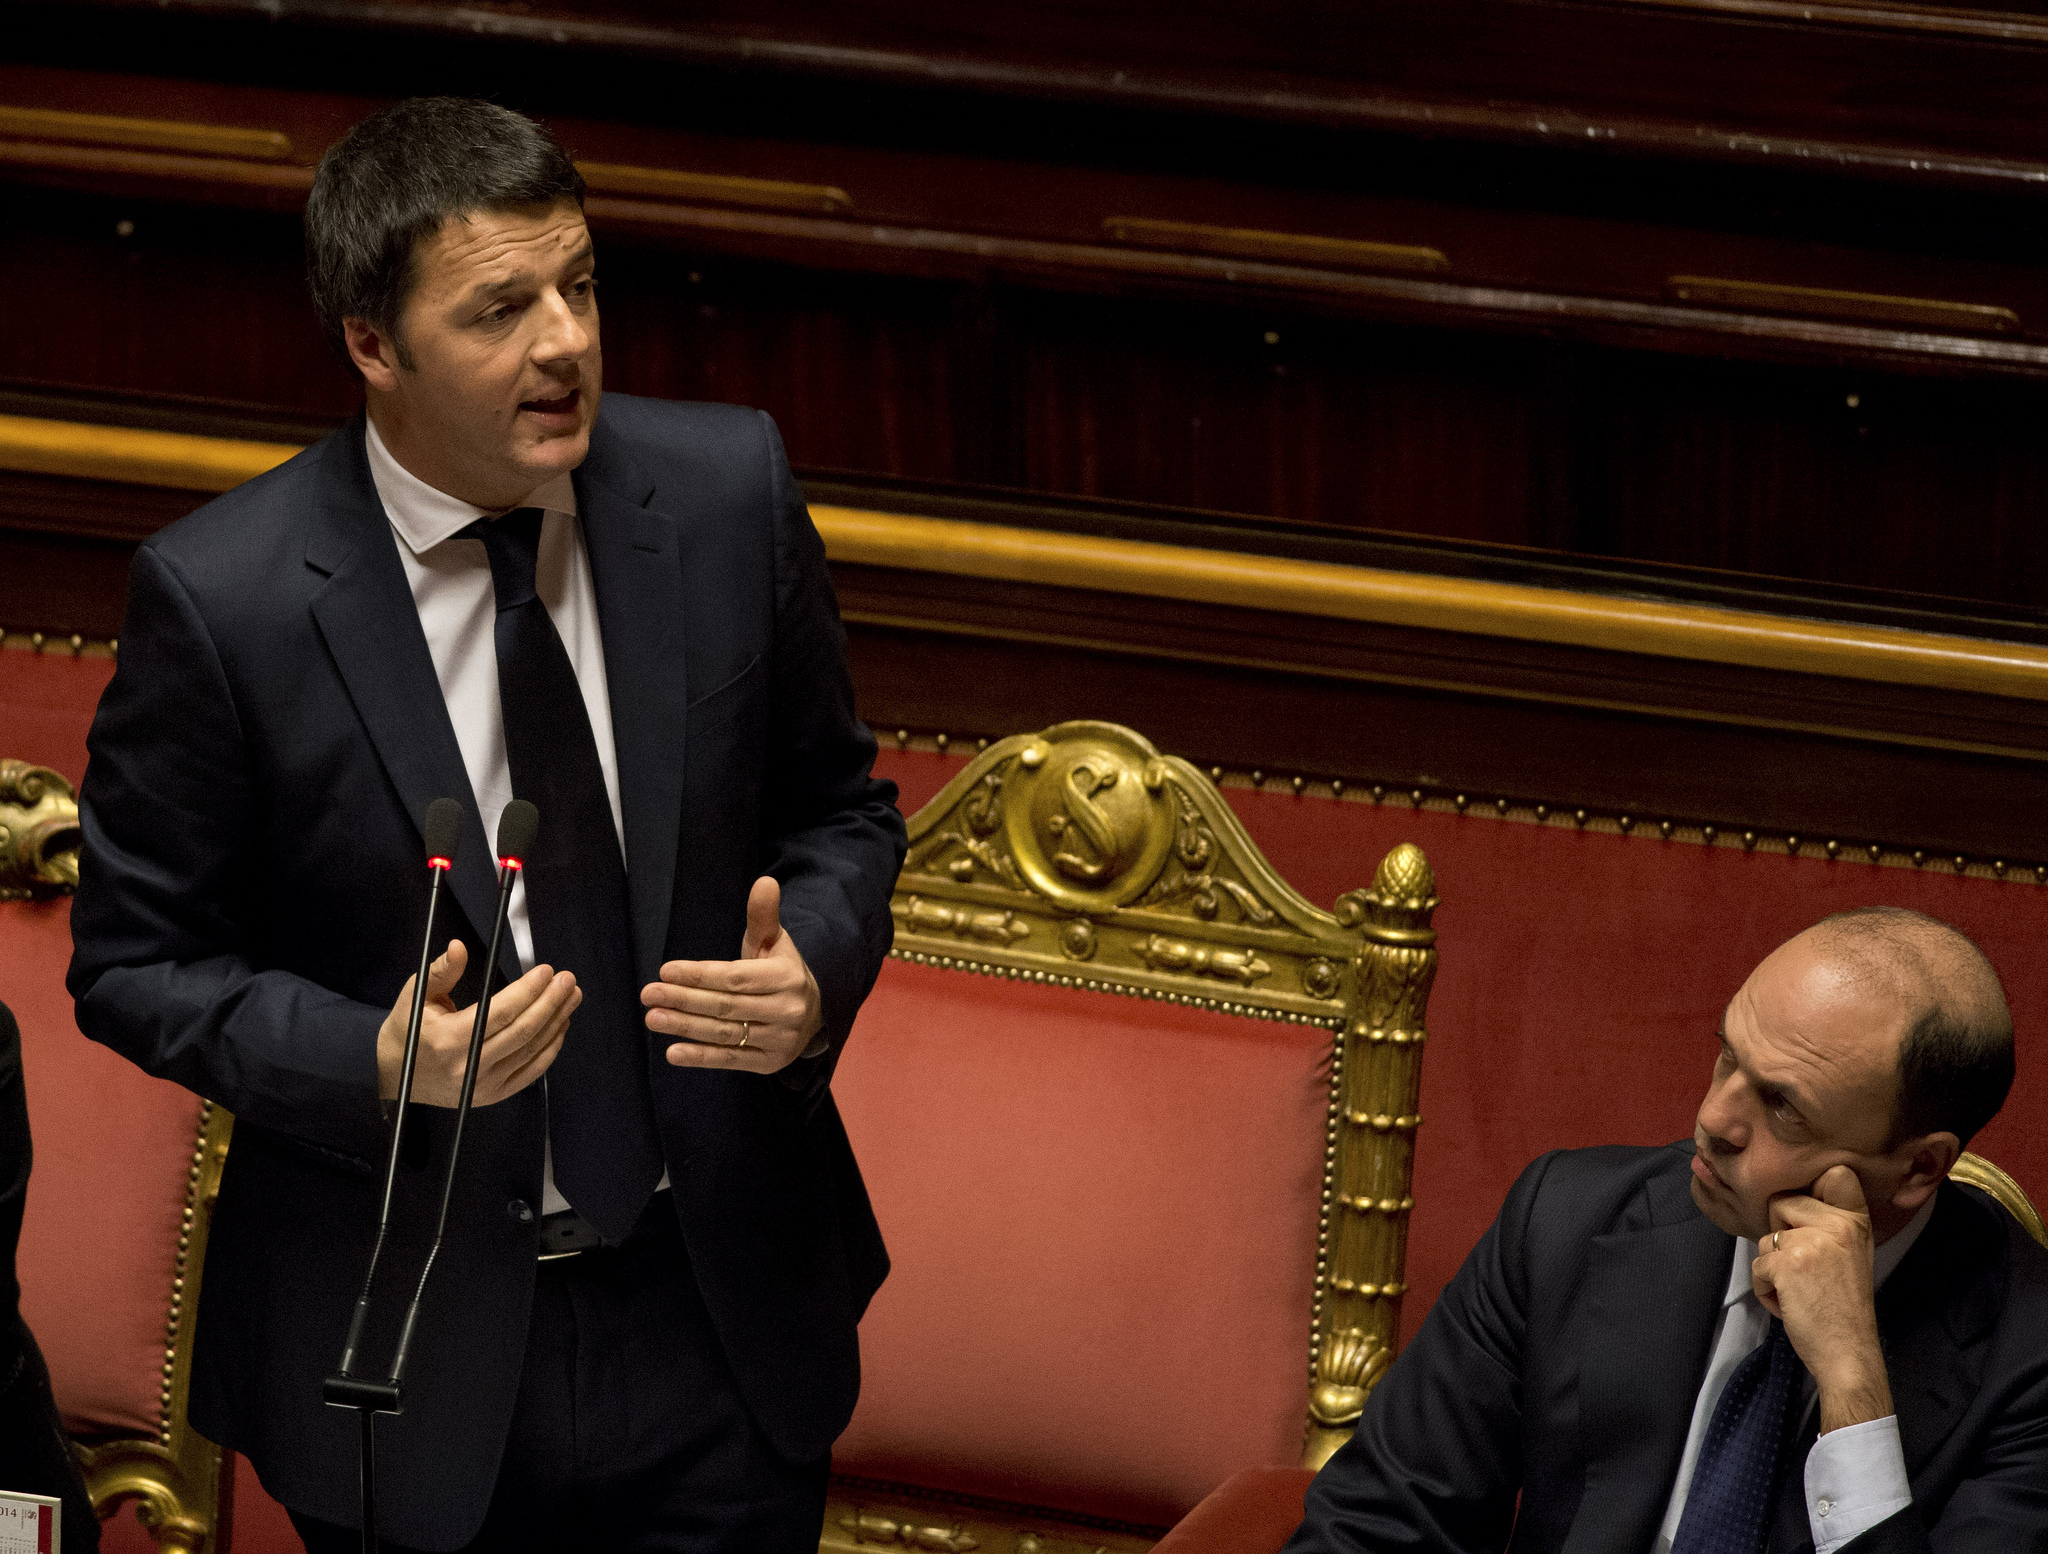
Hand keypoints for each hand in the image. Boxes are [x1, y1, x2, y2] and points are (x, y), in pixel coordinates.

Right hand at [377, 940, 577, 1107]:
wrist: (395, 1075)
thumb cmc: (408, 1030)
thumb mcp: (416, 996)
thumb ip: (441, 971)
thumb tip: (459, 946)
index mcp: (449, 1039)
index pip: (500, 1012)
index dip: (527, 991)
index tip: (546, 971)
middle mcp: (469, 1066)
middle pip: (522, 1031)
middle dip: (550, 1002)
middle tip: (568, 980)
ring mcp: (483, 1085)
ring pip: (531, 1050)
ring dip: (556, 1021)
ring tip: (571, 997)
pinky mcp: (493, 1096)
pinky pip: (530, 1072)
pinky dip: (550, 1048)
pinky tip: (561, 1026)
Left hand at [642, 876, 821, 1074]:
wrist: (813, 1014)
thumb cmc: (780, 972)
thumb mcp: (774, 942)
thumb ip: (763, 915)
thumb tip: (764, 882)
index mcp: (787, 977)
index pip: (736, 977)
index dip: (700, 975)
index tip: (666, 971)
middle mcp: (787, 1010)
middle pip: (726, 1006)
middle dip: (684, 1000)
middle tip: (648, 994)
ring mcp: (779, 1040)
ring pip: (724, 1034)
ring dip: (685, 1027)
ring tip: (653, 1018)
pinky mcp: (769, 1063)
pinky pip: (730, 1060)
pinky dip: (700, 1057)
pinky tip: (673, 1052)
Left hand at [1753, 1164, 1892, 1432]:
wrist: (1848, 1352)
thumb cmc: (1844, 1307)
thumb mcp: (1851, 1254)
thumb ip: (1830, 1224)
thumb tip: (1788, 1199)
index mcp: (1855, 1222)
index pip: (1836, 1174)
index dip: (1814, 1189)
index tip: (1814, 1214)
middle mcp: (1836, 1224)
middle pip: (1781, 1203)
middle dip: (1782, 1235)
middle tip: (1806, 1270)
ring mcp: (1810, 1242)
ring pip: (1765, 1237)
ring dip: (1773, 1267)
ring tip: (1800, 1291)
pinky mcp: (1786, 1263)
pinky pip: (1757, 1265)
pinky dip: (1765, 1289)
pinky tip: (1790, 1304)